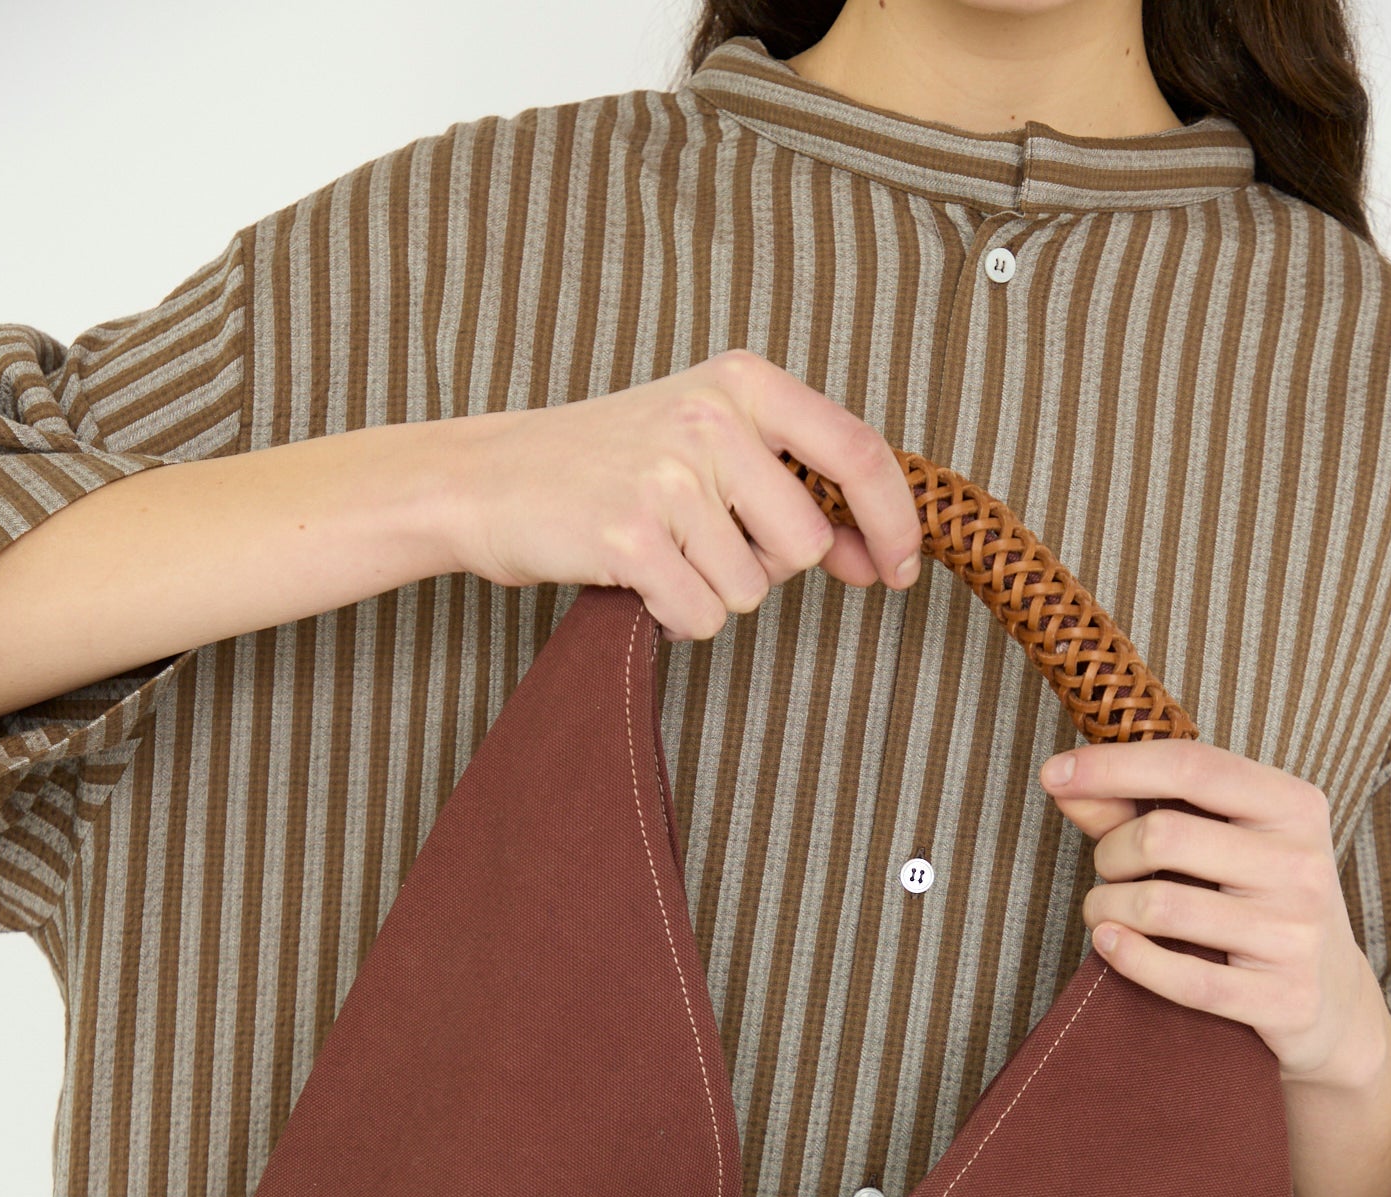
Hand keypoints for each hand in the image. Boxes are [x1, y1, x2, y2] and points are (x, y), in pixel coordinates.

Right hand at [444, 351, 923, 641]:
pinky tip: (638, 581)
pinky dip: (674, 619)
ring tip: (660, 554)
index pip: (858, 451)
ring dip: (712, 595)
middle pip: (804, 544)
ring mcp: (671, 476)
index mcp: (743, 382)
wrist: (488, 478)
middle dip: (766, 570)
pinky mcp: (631, 535)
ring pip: (751, 590)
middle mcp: (712, 418)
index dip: (895, 521)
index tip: (902, 570)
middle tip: (705, 546)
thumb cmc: (606, 465)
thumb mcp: (704, 439)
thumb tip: (869, 552)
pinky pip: (701, 617)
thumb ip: (788, 481)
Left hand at [1037, 738, 1388, 1090]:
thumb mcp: (1220, 844)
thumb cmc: (1255, 904)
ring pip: (1160, 906)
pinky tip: (1109, 944)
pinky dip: (1128, 957)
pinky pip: (1183, 978)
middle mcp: (1302, 864)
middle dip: (1110, 853)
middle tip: (1108, 872)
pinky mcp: (1283, 999)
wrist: (1331, 999)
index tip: (1054, 774)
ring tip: (1104, 913)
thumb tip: (1066, 783)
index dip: (1113, 766)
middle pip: (1163, 835)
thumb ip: (1141, 810)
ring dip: (1105, 908)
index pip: (1192, 766)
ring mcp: (1296, 934)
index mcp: (1293, 806)